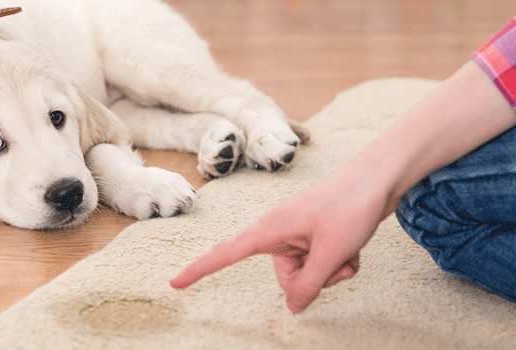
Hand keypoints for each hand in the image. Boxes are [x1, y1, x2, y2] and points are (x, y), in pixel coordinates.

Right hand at [170, 163, 389, 312]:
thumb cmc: (351, 205)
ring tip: (348, 249)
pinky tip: (354, 246)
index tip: (175, 282)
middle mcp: (280, 232)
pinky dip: (340, 261)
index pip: (226, 253)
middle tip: (337, 261)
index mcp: (270, 229)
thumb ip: (309, 284)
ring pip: (308, 273)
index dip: (200, 270)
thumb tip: (293, 308)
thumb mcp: (331, 252)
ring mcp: (299, 234)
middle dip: (313, 279)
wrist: (380, 176)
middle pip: (285, 278)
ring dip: (332, 270)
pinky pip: (322, 263)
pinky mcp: (316, 235)